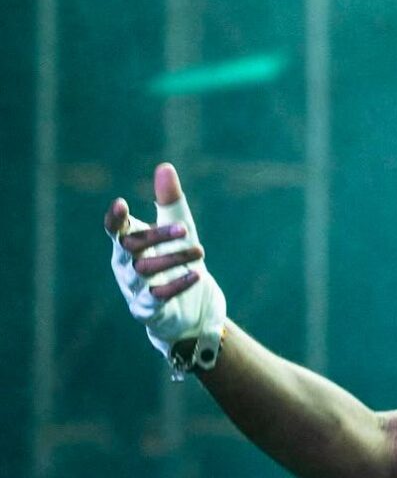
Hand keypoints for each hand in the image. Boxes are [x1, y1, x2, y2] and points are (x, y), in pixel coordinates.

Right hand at [104, 162, 226, 378]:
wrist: (192, 311)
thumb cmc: (178, 263)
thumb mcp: (179, 230)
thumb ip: (170, 203)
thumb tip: (164, 167)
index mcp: (129, 243)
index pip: (116, 229)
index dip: (115, 219)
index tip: (121, 205)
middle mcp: (125, 265)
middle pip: (131, 247)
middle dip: (157, 236)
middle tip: (185, 228)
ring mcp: (134, 289)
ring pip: (144, 270)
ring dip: (173, 259)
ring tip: (200, 250)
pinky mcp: (147, 310)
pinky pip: (157, 296)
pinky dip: (177, 284)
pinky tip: (198, 274)